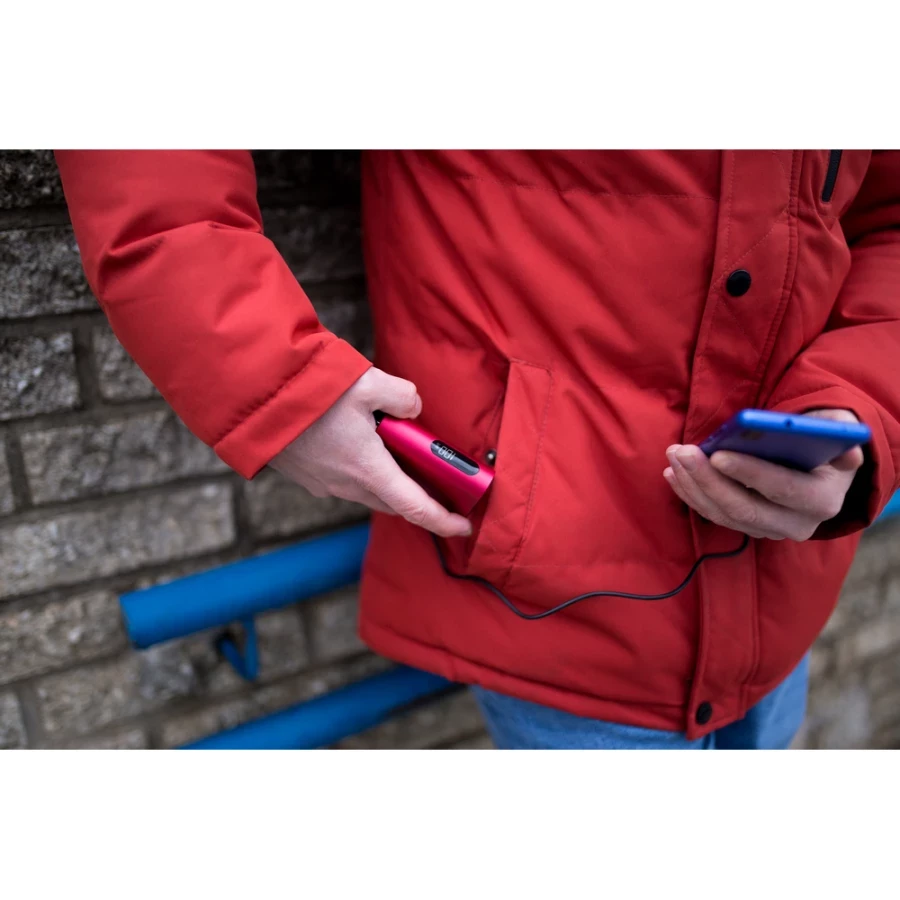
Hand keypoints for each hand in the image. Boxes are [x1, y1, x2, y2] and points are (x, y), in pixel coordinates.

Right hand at [270, 368, 471, 537]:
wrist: (252, 397)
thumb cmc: (310, 391)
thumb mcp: (369, 383)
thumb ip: (402, 396)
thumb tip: (412, 408)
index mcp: (368, 469)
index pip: (415, 507)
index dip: (443, 521)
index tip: (464, 525)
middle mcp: (346, 485)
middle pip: (393, 502)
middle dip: (417, 498)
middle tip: (437, 482)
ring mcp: (323, 483)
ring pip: (367, 492)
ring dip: (387, 482)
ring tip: (399, 455)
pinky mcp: (305, 475)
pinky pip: (343, 481)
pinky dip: (361, 471)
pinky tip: (360, 443)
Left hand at [662, 409, 864, 540]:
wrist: (819, 472)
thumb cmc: (823, 445)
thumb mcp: (835, 434)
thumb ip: (837, 430)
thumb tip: (844, 439)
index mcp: (822, 499)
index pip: (783, 489)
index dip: (750, 473)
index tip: (718, 454)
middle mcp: (797, 524)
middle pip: (744, 508)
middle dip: (708, 479)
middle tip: (683, 451)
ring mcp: (769, 529)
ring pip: (723, 514)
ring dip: (693, 485)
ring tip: (675, 454)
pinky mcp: (747, 528)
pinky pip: (714, 515)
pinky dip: (691, 494)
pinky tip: (674, 472)